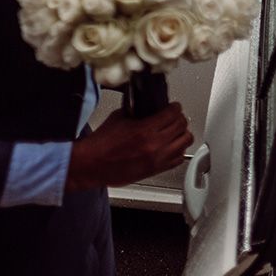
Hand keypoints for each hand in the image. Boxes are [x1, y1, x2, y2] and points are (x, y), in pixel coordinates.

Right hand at [65, 102, 193, 191]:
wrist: (91, 166)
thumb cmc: (101, 144)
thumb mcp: (120, 117)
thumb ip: (137, 110)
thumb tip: (148, 105)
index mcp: (145, 130)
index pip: (173, 114)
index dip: (175, 107)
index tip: (173, 107)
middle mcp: (154, 145)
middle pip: (182, 126)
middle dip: (179, 118)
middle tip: (174, 117)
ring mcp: (157, 159)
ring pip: (185, 142)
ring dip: (182, 134)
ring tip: (175, 131)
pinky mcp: (155, 170)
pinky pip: (179, 159)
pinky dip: (178, 150)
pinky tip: (172, 146)